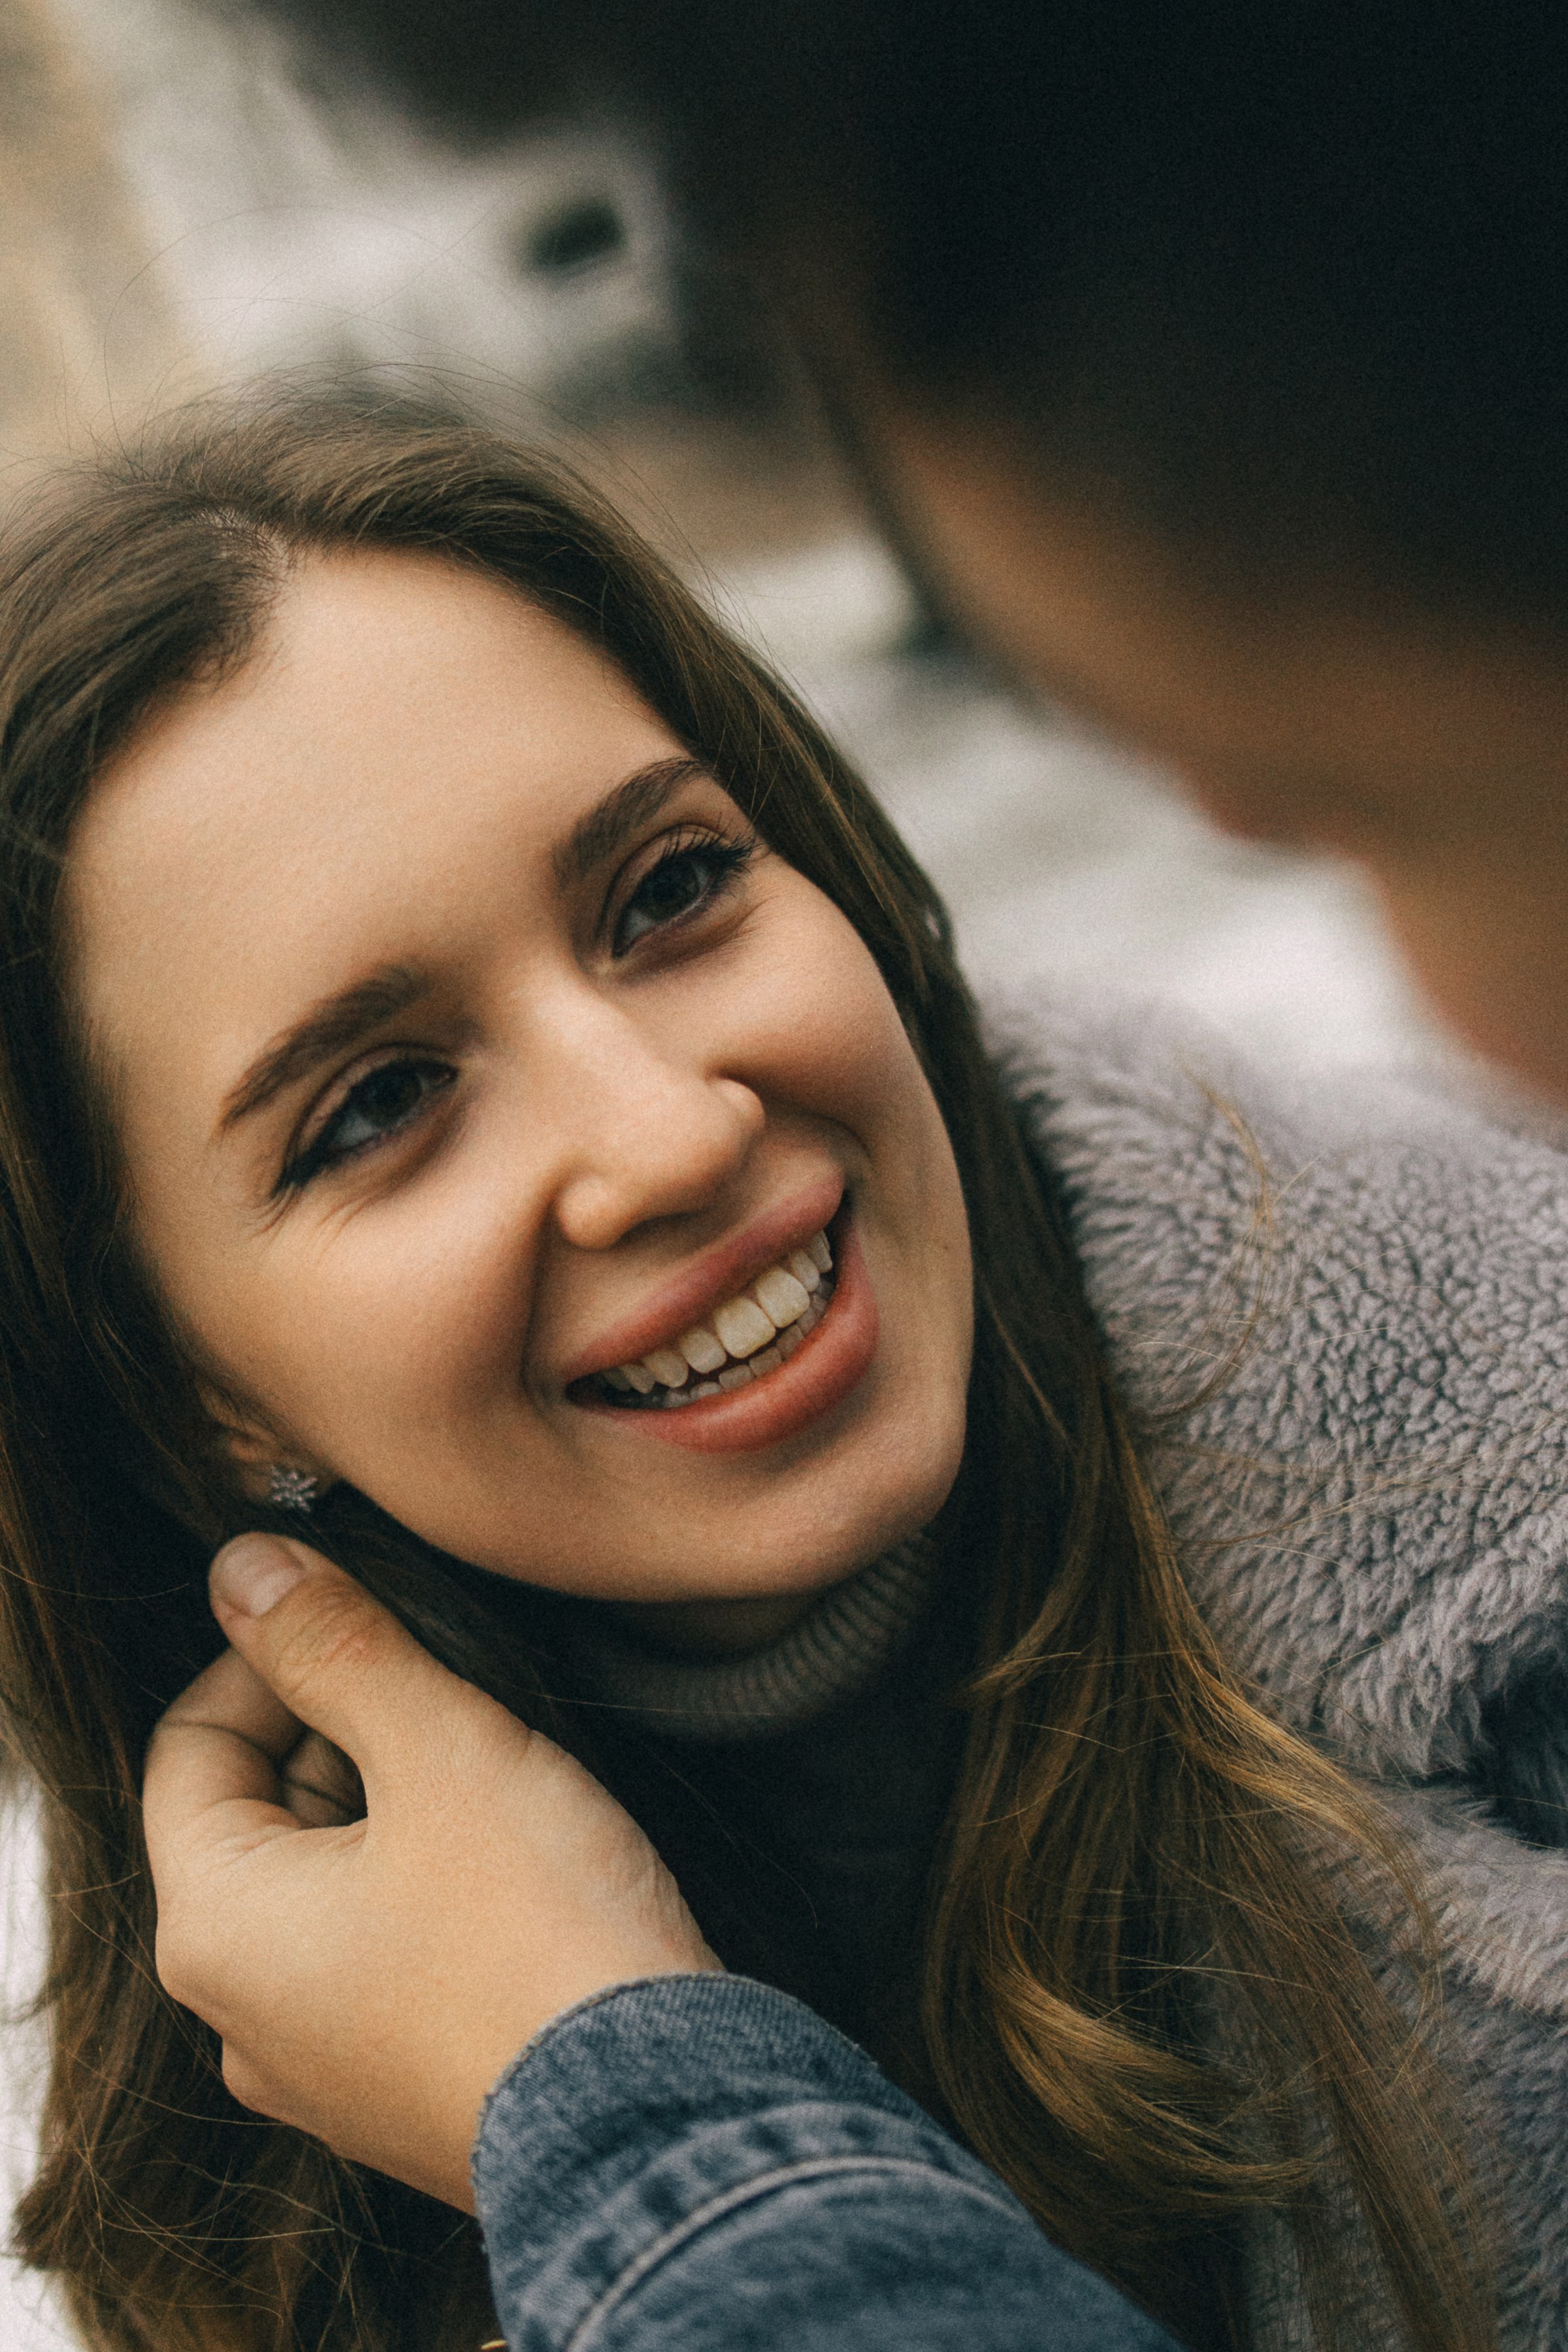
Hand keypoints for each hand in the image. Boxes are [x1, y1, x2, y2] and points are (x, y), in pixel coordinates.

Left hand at [143, 1534, 718, 2210]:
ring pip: (325, 1882)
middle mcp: (243, 2015)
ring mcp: (321, 2067)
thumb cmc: (538, 1937)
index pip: (191, 1745)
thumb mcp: (438, 1748)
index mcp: (216, 1929)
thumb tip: (246, 1567)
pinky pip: (377, 1955)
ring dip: (389, 1805)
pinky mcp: (400, 2090)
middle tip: (445, 1689)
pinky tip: (508, 1860)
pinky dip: (422, 1886)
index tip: (360, 1615)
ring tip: (489, 1770)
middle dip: (339, 1728)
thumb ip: (335, 1647)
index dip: (270, 1657)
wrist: (659, 2124)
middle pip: (256, 1815)